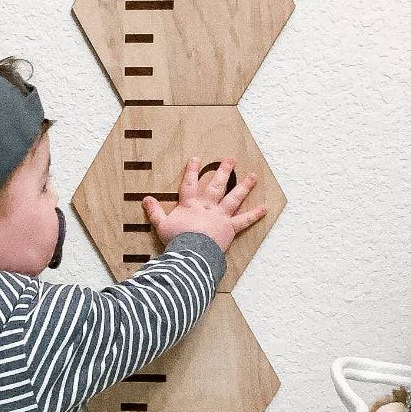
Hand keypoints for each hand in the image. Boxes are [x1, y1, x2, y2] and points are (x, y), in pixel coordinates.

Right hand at [142, 158, 266, 253]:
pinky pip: (244, 220)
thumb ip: (154, 211)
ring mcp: (220, 216)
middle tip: (230, 159)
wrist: (191, 253)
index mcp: (190, 205)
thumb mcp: (161, 225)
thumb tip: (145, 199)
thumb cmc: (176, 240)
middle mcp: (207, 207)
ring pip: (233, 198)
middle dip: (223, 171)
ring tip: (252, 176)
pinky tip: (264, 208)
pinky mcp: (230, 228)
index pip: (190, 184)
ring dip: (243, 187)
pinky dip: (255, 215)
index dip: (192, 171)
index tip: (196, 159)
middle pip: (216, 186)